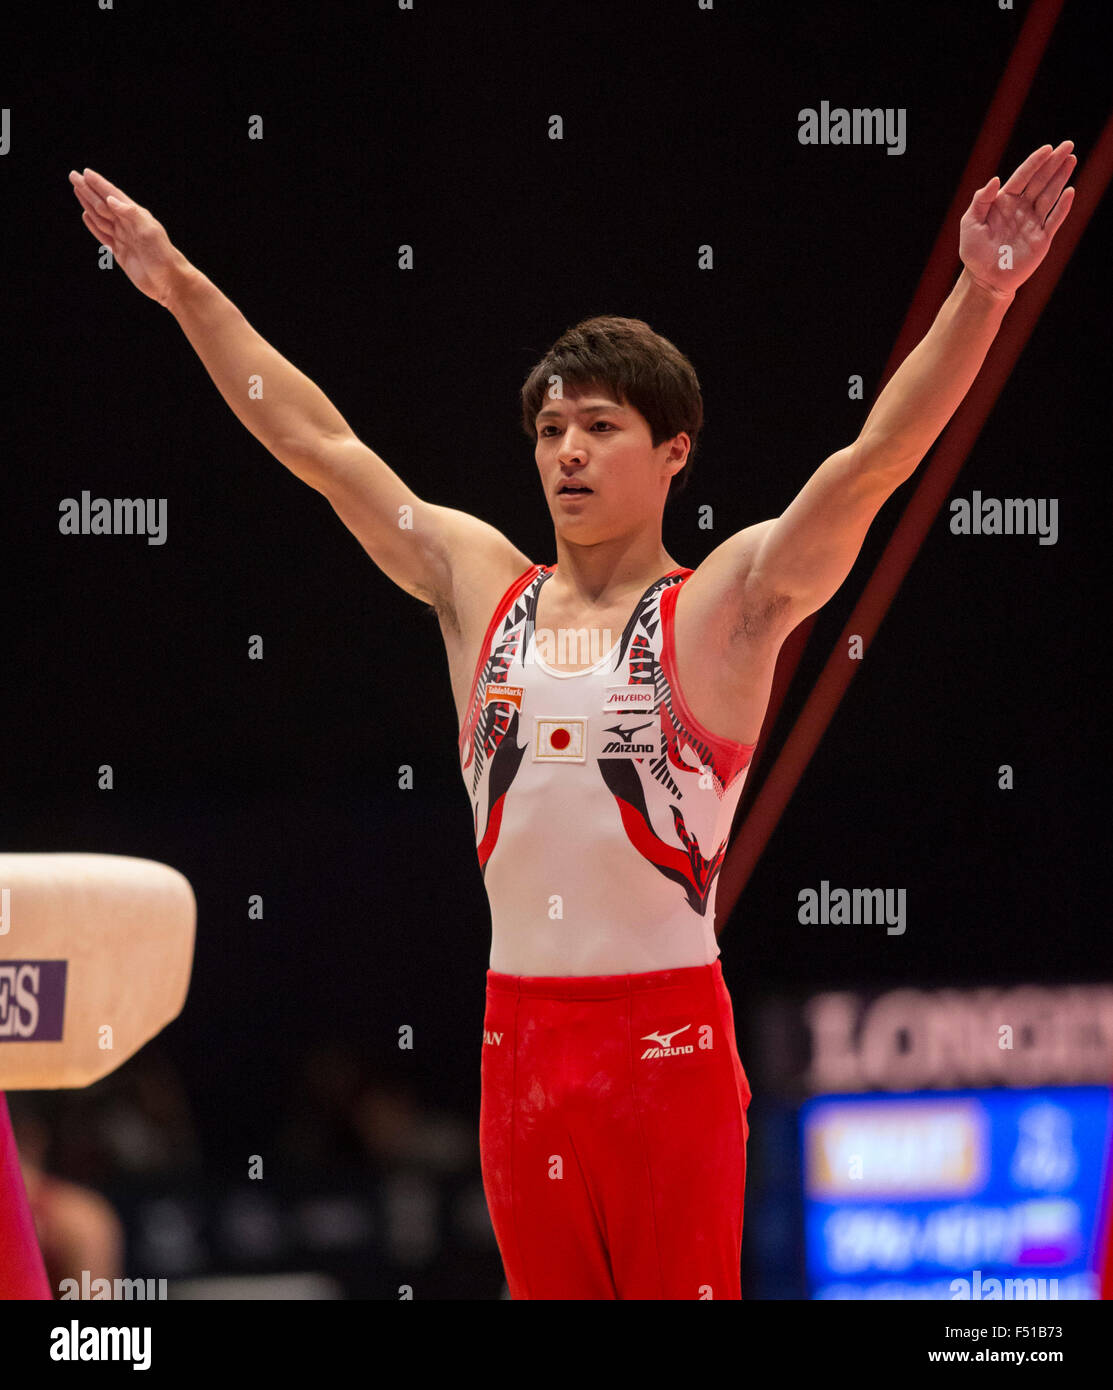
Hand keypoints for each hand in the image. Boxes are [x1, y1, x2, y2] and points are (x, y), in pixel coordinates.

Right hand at [69, 168, 186, 305]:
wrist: (170, 282)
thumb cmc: (164, 256)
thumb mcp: (149, 232)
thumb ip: (131, 214)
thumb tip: (111, 200)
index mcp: (136, 216)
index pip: (113, 196)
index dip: (99, 184)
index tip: (85, 173)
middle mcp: (128, 225)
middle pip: (102, 203)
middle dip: (88, 190)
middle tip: (73, 175)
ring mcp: (124, 238)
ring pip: (100, 217)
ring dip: (88, 203)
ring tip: (78, 190)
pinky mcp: (121, 253)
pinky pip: (103, 235)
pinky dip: (93, 225)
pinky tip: (86, 216)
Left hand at [959, 142, 1075, 297]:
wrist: (984, 280)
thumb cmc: (974, 252)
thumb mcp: (970, 224)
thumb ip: (980, 201)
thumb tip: (995, 179)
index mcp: (1005, 202)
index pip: (1022, 177)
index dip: (1035, 162)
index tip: (1047, 148)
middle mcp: (1021, 208)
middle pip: (1040, 181)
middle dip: (1054, 163)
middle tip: (1068, 145)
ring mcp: (1033, 222)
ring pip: (1050, 195)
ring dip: (1061, 178)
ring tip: (1071, 160)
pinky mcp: (1042, 238)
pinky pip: (1054, 219)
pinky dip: (1062, 206)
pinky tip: (1069, 191)